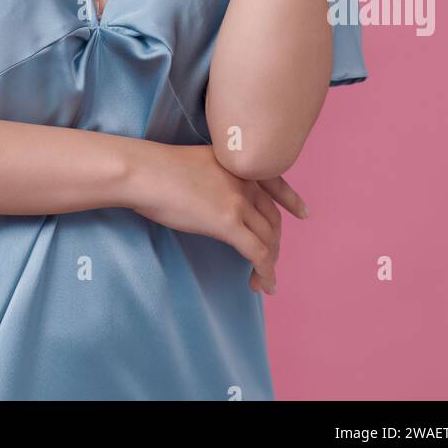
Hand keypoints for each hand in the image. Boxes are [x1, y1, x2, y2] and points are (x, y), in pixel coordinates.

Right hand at [130, 141, 307, 296]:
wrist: (144, 171)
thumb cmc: (156, 168)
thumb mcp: (196, 163)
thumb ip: (215, 177)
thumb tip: (213, 200)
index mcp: (237, 163)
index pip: (274, 182)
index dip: (291, 200)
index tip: (303, 213)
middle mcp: (245, 179)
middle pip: (271, 217)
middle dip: (275, 243)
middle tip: (270, 262)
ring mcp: (239, 200)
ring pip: (268, 238)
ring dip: (269, 263)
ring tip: (262, 281)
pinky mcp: (229, 222)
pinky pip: (258, 253)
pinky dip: (265, 272)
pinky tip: (263, 285)